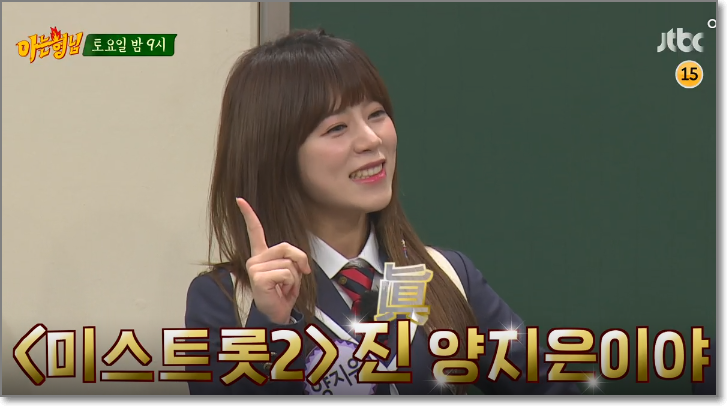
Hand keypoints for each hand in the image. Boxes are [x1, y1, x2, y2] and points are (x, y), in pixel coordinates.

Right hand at [236, 198, 311, 323]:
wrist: (276, 314)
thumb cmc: (282, 292)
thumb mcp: (291, 271)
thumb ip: (293, 259)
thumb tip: (301, 262)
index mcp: (261, 255)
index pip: (255, 231)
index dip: (248, 215)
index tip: (239, 200)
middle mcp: (255, 260)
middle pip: (286, 247)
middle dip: (300, 259)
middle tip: (302, 272)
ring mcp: (255, 268)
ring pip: (289, 264)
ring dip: (295, 278)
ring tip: (285, 287)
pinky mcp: (258, 277)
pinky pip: (286, 274)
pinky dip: (290, 284)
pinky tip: (281, 291)